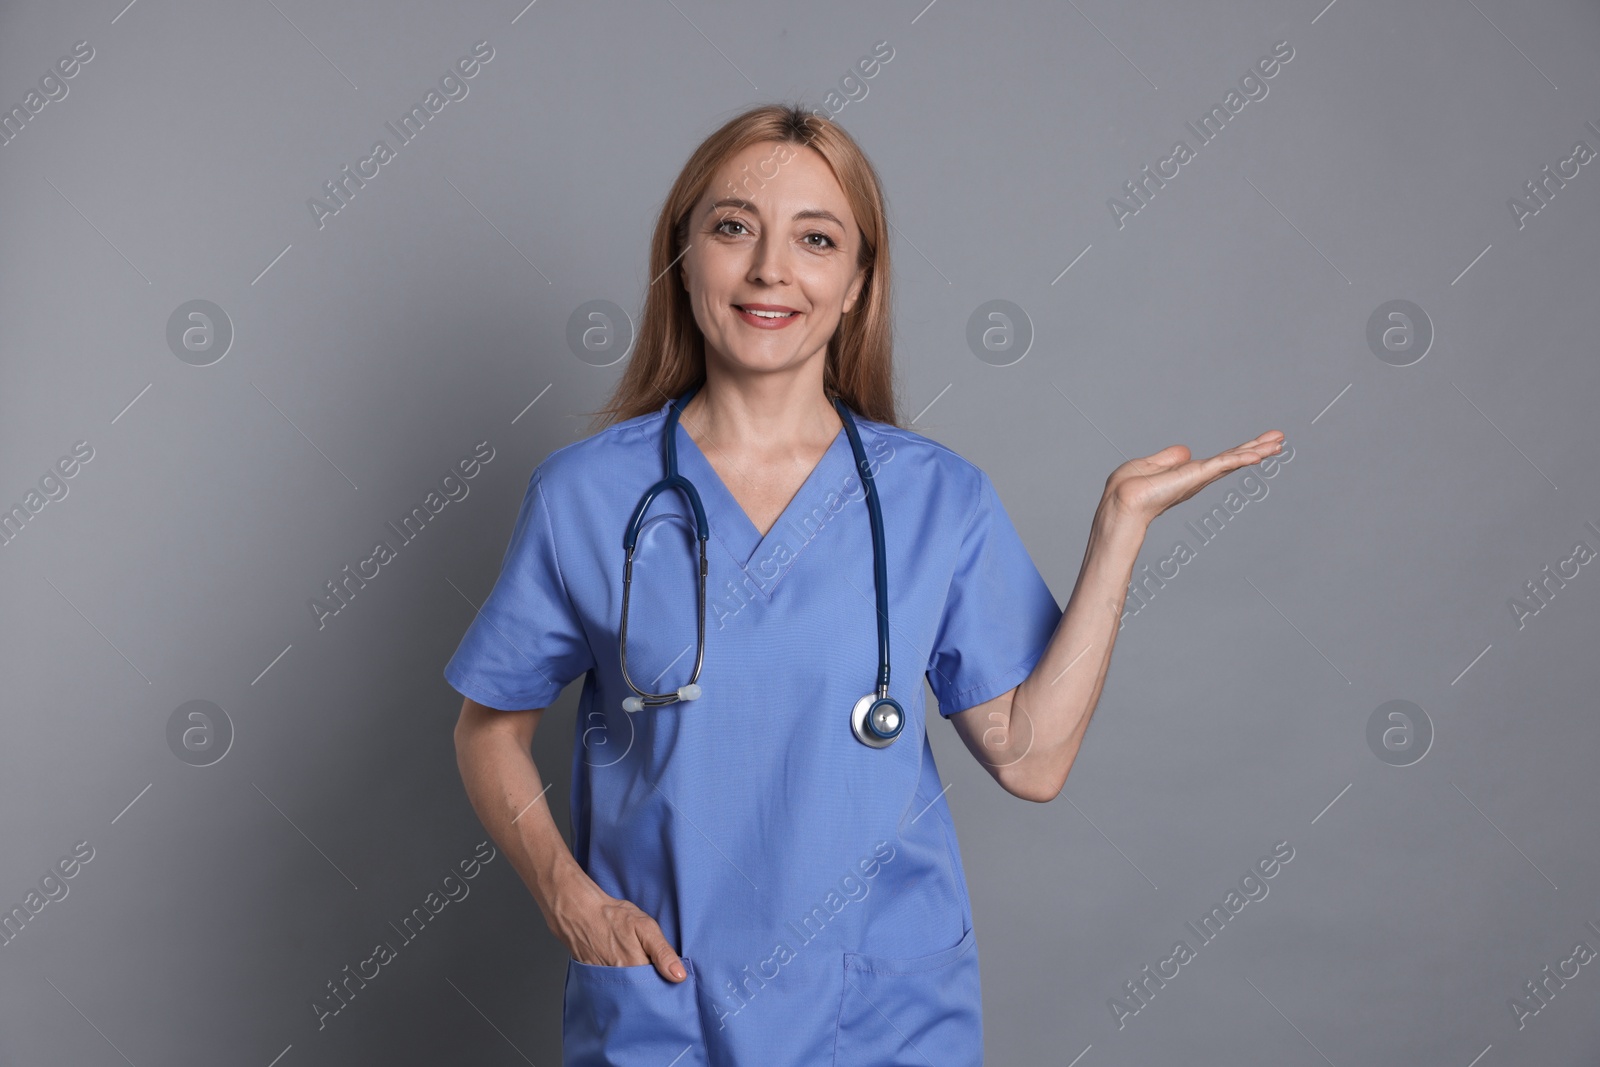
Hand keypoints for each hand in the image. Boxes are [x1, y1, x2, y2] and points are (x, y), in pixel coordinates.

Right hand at [546, 872, 686, 981]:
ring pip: (629, 995)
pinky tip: (625, 975)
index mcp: (636, 969)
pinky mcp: (596, 981)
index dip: (667, 986)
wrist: (579, 913)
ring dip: (637, 990)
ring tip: (640, 973)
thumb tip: (679, 976)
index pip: (658, 990)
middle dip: (652, 990)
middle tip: (656, 975)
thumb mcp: (645, 927)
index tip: (673, 981)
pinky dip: (621, 987)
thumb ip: (663, 952)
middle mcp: (620, 982)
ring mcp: (607, 983)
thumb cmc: (612, 917)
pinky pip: (614, 991)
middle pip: (643, 996)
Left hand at [1104, 430, 1284, 526]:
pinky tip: (1259, 454)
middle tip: (1281, 439)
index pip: (1221, 460)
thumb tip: (1186, 451)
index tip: (1260, 442)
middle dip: (1257, 448)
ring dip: (1258, 450)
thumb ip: (1168, 458)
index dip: (1240, 450)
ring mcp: (1200, 478)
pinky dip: (1241, 457)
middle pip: (1234, 459)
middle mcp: (1199, 478)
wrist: (1122, 500)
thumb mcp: (1149, 465)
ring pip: (1234, 460)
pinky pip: (1223, 463)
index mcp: (1189, 474)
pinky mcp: (1196, 476)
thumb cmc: (1129, 488)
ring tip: (1279, 442)